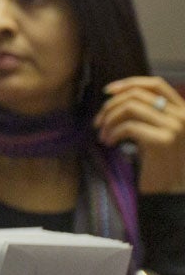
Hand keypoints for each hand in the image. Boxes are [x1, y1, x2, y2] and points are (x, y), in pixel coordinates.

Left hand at [96, 76, 184, 193]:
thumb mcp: (156, 132)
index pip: (157, 84)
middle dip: (110, 106)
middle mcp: (183, 116)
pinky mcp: (164, 140)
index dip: (129, 83)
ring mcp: (176, 127)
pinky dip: (112, 133)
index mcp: (184, 111)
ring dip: (109, 120)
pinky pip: (128, 126)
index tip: (107, 90)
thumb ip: (148, 114)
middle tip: (98, 122)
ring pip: (130, 107)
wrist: (170, 192)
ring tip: (103, 135)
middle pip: (137, 95)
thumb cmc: (160, 164)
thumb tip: (117, 97)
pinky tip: (109, 143)